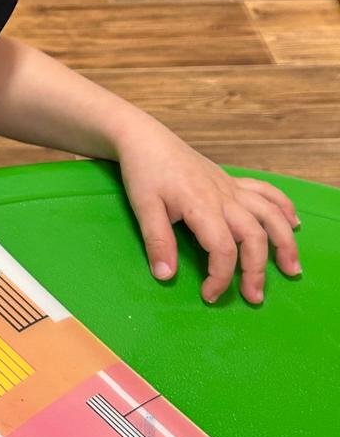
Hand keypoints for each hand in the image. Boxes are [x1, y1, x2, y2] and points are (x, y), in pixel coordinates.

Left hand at [117, 126, 300, 304]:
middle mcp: (224, 196)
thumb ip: (157, 241)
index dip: (221, 277)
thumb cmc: (144, 172)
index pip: (223, 249)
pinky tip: (294, 223)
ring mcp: (231, 187)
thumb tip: (166, 276)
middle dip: (257, 270)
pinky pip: (266, 192)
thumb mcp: (144, 207)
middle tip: (254, 297)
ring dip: (285, 241)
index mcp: (202, 205)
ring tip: (291, 268)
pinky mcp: (232, 180)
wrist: (146, 139)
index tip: (208, 294)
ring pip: (269, 214)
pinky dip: (283, 207)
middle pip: (253, 236)